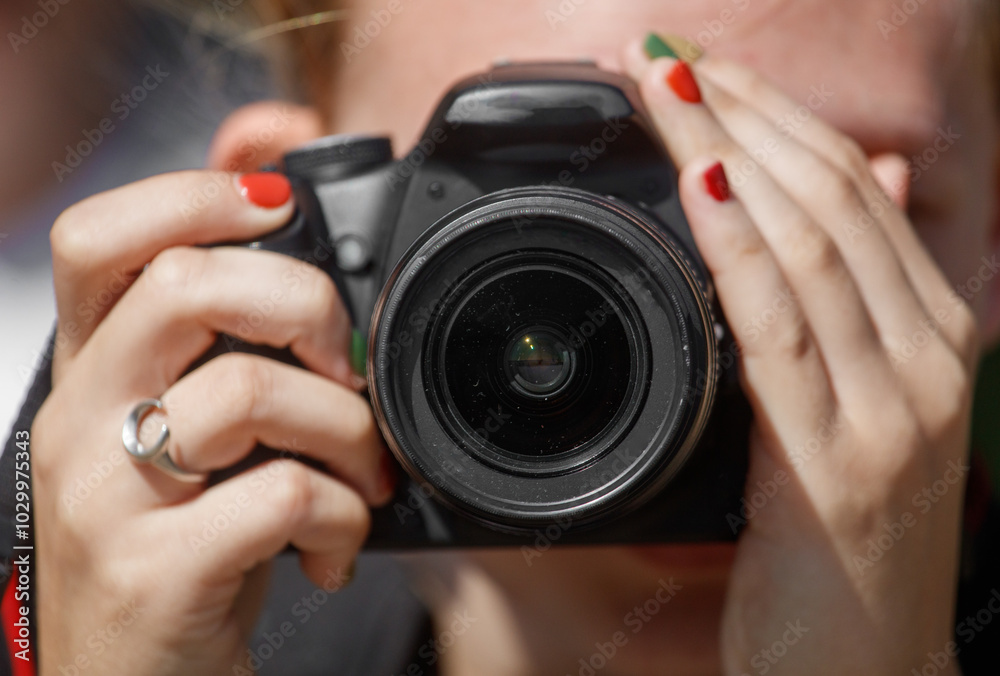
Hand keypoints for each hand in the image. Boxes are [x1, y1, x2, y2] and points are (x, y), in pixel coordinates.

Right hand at [33, 172, 394, 674]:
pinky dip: (341, 516)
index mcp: (93, 378)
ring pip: (249, 389)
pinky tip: (331, 548)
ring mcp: (106, 498)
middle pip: (186, 284)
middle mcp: (80, 424)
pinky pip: (283, 493)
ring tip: (360, 479)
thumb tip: (323, 298)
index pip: (98, 239)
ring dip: (346, 430)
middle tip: (345, 367)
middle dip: (305, 306)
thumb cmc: (183, 557)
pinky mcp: (153, 570)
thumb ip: (229, 367)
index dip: (191, 195)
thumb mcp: (194, 446)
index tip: (277, 208)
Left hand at [624, 43, 976, 674]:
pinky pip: (781, 328)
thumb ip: (853, 310)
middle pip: (833, 195)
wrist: (865, 673)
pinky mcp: (839, 463)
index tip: (702, 68)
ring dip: (728, 152)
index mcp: (936, 336)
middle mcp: (932, 358)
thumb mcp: (860, 410)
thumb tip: (851, 211)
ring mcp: (896, 408)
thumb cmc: (844, 542)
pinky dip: (737, 248)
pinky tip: (696, 185)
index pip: (854, 189)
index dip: (777, 115)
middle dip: (743, 111)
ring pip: (811, 242)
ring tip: (663, 87)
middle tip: (664, 55)